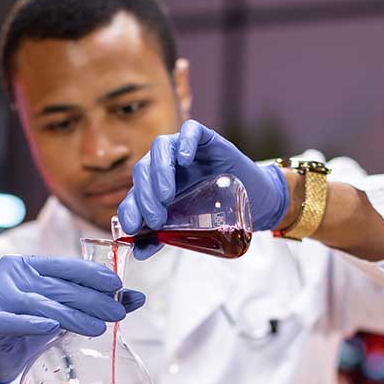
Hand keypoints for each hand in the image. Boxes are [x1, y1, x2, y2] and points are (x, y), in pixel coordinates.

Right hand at [0, 255, 145, 383]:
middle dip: (91, 300)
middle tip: (117, 312)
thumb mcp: (63, 311)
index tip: (116, 284)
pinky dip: (34, 323)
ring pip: (42, 305)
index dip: (91, 273)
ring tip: (100, 327)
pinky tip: (53, 327)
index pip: (63, 265)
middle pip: (57, 287)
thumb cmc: (30, 327)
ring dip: (73, 316)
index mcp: (25, 265)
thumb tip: (138, 298)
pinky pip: (14, 321)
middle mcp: (9, 274)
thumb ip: (93, 301)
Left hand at [117, 119, 288, 258]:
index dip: (130, 209)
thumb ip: (162, 237)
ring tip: (166, 196)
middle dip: (145, 195)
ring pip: (160, 147)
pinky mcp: (206, 139)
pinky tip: (186, 161)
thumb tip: (138, 252)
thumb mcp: (188, 227)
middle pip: (143, 169)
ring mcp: (184, 150)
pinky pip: (191, 130)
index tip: (133, 228)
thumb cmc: (218, 211)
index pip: (134, 193)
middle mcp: (166, 165)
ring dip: (159, 172)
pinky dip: (185, 142)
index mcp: (156, 186)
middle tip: (156, 218)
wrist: (253, 200)